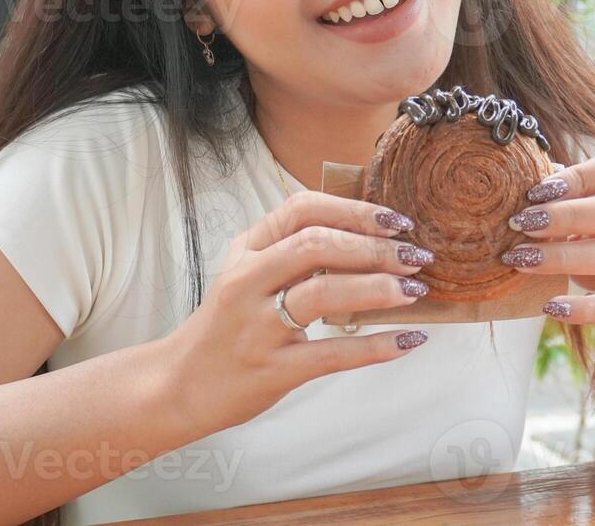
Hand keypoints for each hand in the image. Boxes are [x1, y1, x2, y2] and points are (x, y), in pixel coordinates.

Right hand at [161, 190, 434, 437]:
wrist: (179, 385)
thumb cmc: (225, 327)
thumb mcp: (245, 275)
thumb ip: (290, 252)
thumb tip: (365, 236)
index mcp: (246, 250)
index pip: (301, 209)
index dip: (353, 210)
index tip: (394, 220)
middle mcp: (247, 281)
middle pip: (317, 245)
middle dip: (374, 248)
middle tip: (415, 256)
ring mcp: (257, 326)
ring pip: (323, 294)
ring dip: (378, 288)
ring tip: (414, 291)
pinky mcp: (272, 369)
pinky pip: (332, 354)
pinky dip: (376, 346)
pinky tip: (408, 340)